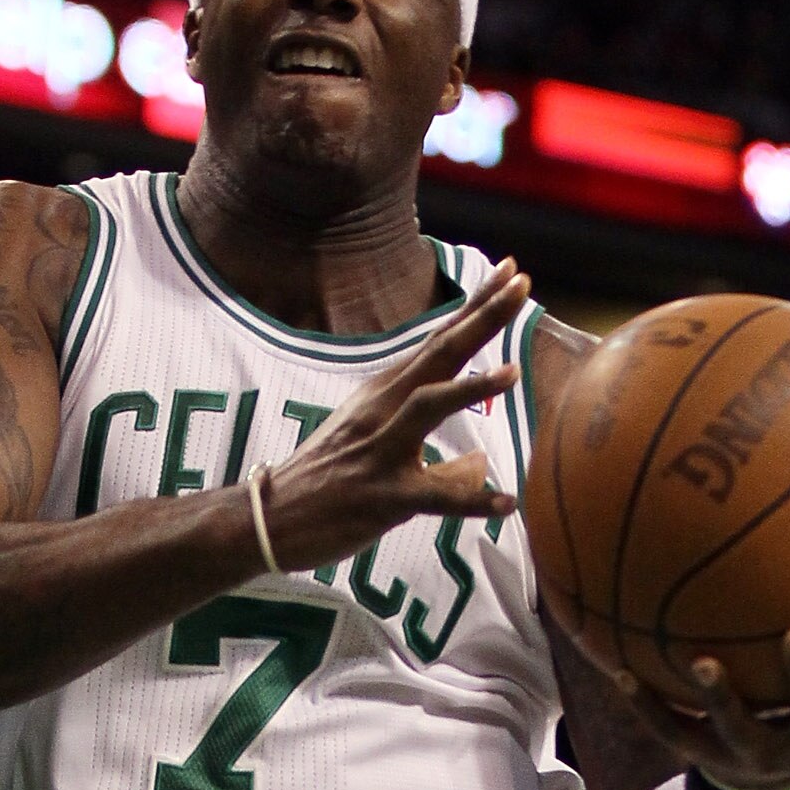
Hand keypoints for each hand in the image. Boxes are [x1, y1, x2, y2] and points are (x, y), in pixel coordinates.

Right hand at [262, 259, 529, 570]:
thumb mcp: (375, 452)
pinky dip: (472, 501)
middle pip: (437, 354)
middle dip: (480, 318)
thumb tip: (480, 468)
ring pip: (428, 408)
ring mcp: (380, 452)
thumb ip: (434, 454)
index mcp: (383, 394)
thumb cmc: (323, 483)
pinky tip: (506, 502)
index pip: (437, 341)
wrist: (268, 519)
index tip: (511, 271)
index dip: (474, 306)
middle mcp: (382, 411)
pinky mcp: (382, 498)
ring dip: (470, 388)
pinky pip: (433, 497)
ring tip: (514, 371)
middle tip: (521, 283)